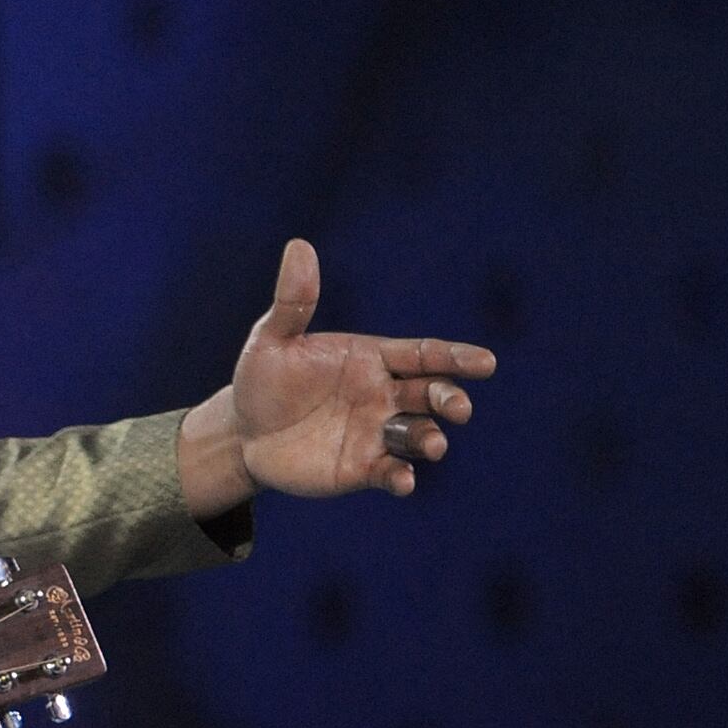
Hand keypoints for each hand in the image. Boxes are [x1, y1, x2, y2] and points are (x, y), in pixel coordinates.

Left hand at [176, 239, 496, 515]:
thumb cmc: (263, 379)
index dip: (456, 357)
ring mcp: (376, 433)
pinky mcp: (361, 468)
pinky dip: (400, 477)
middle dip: (450, 400)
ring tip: (433, 445)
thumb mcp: (273, 340)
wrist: (242, 431)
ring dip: (430, 439)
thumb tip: (298, 247)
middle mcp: (384, 395)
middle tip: (458, 408)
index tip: (485, 363)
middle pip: (431, 394)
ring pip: (417, 434)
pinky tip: (402, 480)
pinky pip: (389, 472)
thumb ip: (294, 302)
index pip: (425, 354)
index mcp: (374, 359)